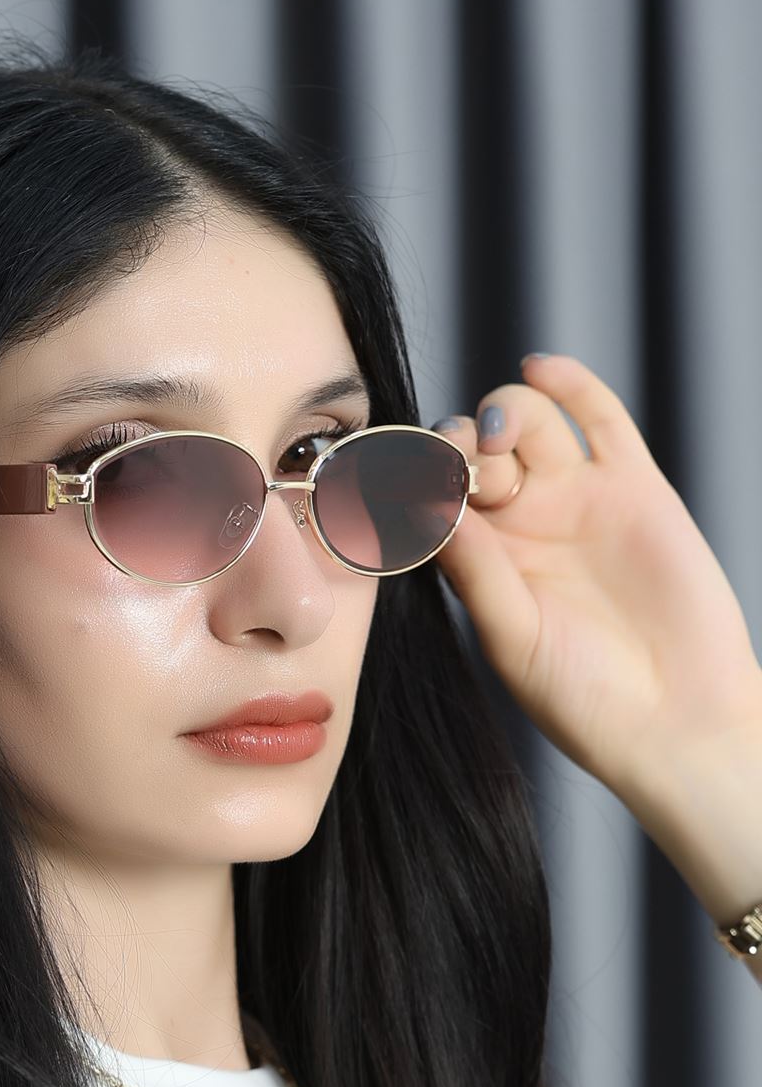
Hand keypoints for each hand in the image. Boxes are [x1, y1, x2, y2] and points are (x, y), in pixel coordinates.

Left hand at [427, 353, 761, 801]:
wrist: (675, 719)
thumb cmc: (584, 699)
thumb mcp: (513, 638)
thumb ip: (476, 573)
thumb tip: (435, 508)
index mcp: (478, 562)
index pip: (430, 496)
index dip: (415, 479)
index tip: (411, 486)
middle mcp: (520, 524)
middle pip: (469, 448)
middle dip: (458, 447)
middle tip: (472, 480)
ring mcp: (576, 500)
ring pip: (525, 422)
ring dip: (502, 415)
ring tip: (502, 444)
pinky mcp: (634, 487)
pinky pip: (597, 418)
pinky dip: (568, 385)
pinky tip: (539, 366)